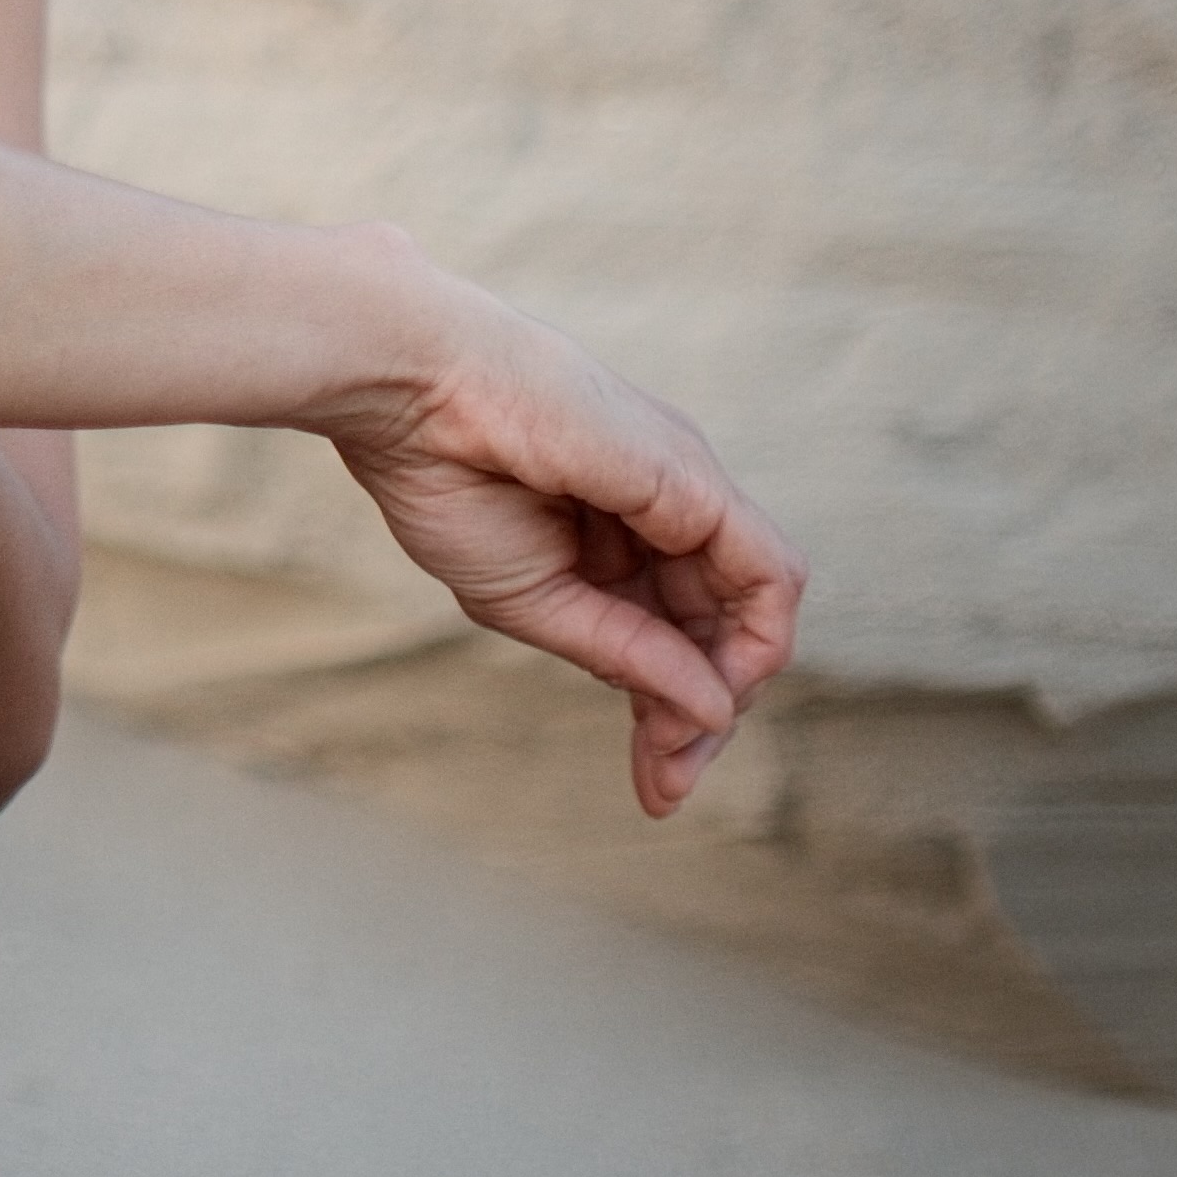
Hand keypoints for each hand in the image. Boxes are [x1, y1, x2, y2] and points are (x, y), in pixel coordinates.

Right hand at [311, 253, 807, 818]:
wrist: (410, 390)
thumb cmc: (445, 478)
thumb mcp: (536, 600)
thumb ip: (624, 652)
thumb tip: (710, 715)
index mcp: (613, 529)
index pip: (674, 628)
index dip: (671, 710)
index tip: (654, 786)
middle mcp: (665, 510)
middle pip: (719, 627)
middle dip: (702, 716)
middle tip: (666, 786)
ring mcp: (686, 493)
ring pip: (753, 607)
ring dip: (731, 692)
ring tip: (681, 753)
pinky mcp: (696, 483)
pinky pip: (766, 576)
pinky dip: (753, 643)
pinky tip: (713, 693)